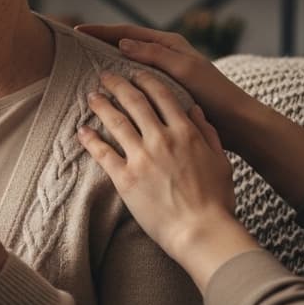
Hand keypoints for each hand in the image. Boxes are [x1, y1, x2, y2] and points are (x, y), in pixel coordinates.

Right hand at [75, 23, 258, 152]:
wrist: (236, 123)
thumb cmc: (214, 93)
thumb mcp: (184, 69)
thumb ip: (155, 54)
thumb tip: (122, 43)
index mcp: (169, 45)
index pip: (127, 32)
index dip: (101, 31)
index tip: (78, 32)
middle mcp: (165, 57)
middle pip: (125, 46)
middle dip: (100, 45)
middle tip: (75, 50)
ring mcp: (164, 76)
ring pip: (129, 66)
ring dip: (109, 67)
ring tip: (85, 72)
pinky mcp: (164, 95)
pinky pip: (136, 85)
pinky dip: (121, 86)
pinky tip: (107, 96)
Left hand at [77, 71, 259, 290]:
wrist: (201, 231)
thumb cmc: (216, 200)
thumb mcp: (220, 161)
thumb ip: (208, 133)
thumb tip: (195, 110)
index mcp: (186, 132)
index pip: (162, 96)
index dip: (146, 80)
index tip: (136, 73)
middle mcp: (162, 139)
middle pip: (134, 102)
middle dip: (118, 85)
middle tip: (105, 75)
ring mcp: (142, 158)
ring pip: (116, 122)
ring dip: (101, 105)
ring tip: (91, 96)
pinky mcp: (125, 178)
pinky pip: (103, 153)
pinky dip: (91, 139)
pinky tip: (82, 130)